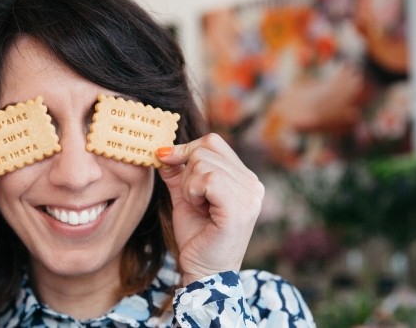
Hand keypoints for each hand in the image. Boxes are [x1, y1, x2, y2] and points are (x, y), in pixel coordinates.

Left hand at [157, 134, 263, 284]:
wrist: (202, 272)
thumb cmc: (196, 238)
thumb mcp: (184, 197)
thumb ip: (178, 174)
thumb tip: (163, 151)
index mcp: (244, 178)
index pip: (213, 142)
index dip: (185, 148)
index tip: (165, 160)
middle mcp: (252, 184)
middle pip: (205, 149)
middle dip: (186, 172)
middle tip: (191, 199)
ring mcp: (249, 195)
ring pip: (203, 163)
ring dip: (188, 186)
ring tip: (197, 206)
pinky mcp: (239, 208)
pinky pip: (208, 179)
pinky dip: (193, 192)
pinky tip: (199, 209)